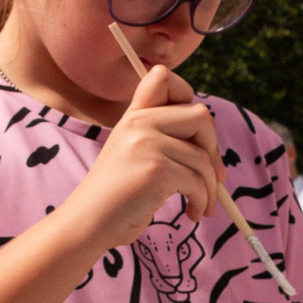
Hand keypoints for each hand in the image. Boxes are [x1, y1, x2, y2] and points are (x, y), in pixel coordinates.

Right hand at [60, 61, 222, 246]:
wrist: (87, 224)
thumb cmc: (116, 197)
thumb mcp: (132, 154)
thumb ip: (159, 135)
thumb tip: (212, 136)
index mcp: (133, 116)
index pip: (164, 77)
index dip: (188, 96)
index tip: (193, 134)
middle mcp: (138, 123)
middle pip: (201, 116)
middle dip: (214, 150)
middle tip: (215, 177)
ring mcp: (146, 144)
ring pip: (203, 157)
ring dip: (210, 187)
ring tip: (201, 205)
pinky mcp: (156, 170)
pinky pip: (198, 181)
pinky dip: (202, 201)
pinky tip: (192, 213)